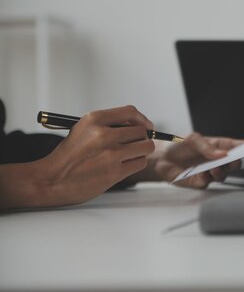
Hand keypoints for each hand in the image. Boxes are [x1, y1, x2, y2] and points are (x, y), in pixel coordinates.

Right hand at [0, 105, 155, 208]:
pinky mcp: (114, 173)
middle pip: (141, 131)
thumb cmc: (68, 155)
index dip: (142, 119)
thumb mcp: (82, 129)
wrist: (51, 179)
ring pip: (145, 147)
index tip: (145, 126)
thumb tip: (137, 125)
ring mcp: (111, 154)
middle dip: (141, 138)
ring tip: (131, 155)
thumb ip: (107, 124)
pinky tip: (125, 165)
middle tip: (136, 144)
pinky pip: (140, 163)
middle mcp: (104, 134)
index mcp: (94, 120)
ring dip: (141, 151)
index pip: (130, 112)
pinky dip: (136, 163)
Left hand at [150, 133, 243, 188]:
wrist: (162, 159)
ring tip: (212, 168)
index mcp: (218, 146)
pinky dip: (205, 178)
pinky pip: (207, 183)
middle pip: (234, 163)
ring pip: (224, 175)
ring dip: (220, 172)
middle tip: (232, 159)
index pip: (235, 146)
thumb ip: (206, 146)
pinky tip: (200, 173)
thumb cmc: (179, 146)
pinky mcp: (200, 182)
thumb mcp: (192, 139)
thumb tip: (221, 154)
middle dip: (236, 161)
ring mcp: (209, 172)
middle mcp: (216, 160)